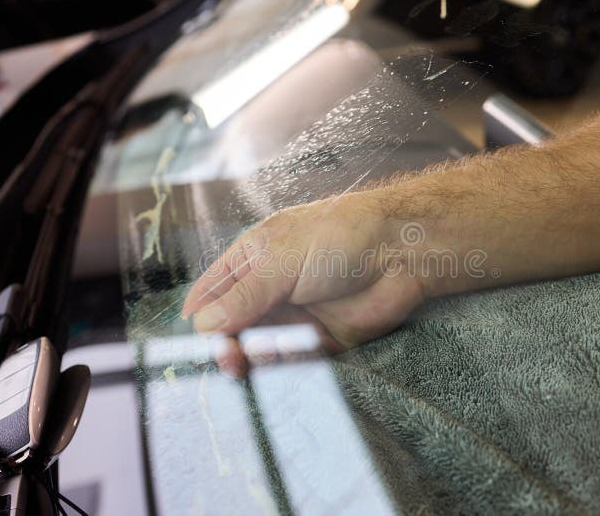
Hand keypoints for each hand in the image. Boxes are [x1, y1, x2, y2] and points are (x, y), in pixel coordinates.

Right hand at [181, 192, 426, 375]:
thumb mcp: (282, 261)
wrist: (402, 251)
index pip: (212, 293)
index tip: (197, 342)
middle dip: (226, 345)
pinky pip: (295, 360)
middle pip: (232, 328)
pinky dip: (289, 362)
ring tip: (260, 354)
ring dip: (257, 356)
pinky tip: (293, 353)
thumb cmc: (340, 237)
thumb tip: (202, 325)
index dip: (200, 319)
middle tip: (230, 357)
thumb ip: (245, 295)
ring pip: (261, 348)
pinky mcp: (322, 340)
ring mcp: (295, 315)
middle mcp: (270, 290)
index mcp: (253, 260)